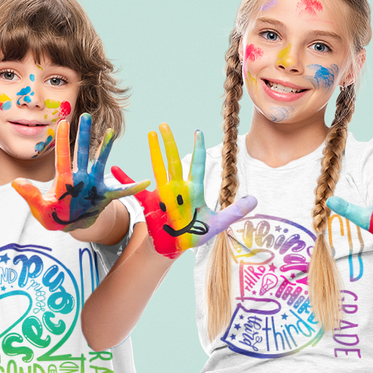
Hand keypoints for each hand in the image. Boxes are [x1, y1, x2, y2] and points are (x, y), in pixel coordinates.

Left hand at [13, 114, 148, 231]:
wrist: (70, 225)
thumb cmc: (53, 217)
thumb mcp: (40, 209)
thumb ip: (30, 196)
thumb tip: (16, 182)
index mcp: (64, 180)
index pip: (62, 157)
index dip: (63, 140)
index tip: (62, 122)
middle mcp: (80, 177)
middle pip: (82, 152)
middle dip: (84, 135)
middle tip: (85, 116)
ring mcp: (93, 184)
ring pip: (101, 162)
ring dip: (105, 148)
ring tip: (110, 131)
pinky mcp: (104, 195)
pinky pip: (121, 191)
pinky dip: (133, 187)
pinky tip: (146, 182)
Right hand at [112, 124, 256, 258]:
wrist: (174, 247)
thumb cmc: (194, 235)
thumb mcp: (217, 224)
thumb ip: (235, 212)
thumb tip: (256, 200)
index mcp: (193, 191)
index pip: (197, 165)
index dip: (198, 149)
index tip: (197, 132)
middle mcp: (178, 189)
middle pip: (174, 161)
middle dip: (170, 143)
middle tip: (164, 126)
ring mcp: (163, 195)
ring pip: (158, 168)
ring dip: (154, 152)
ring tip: (151, 134)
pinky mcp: (150, 204)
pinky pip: (136, 190)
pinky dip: (126, 179)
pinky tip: (116, 168)